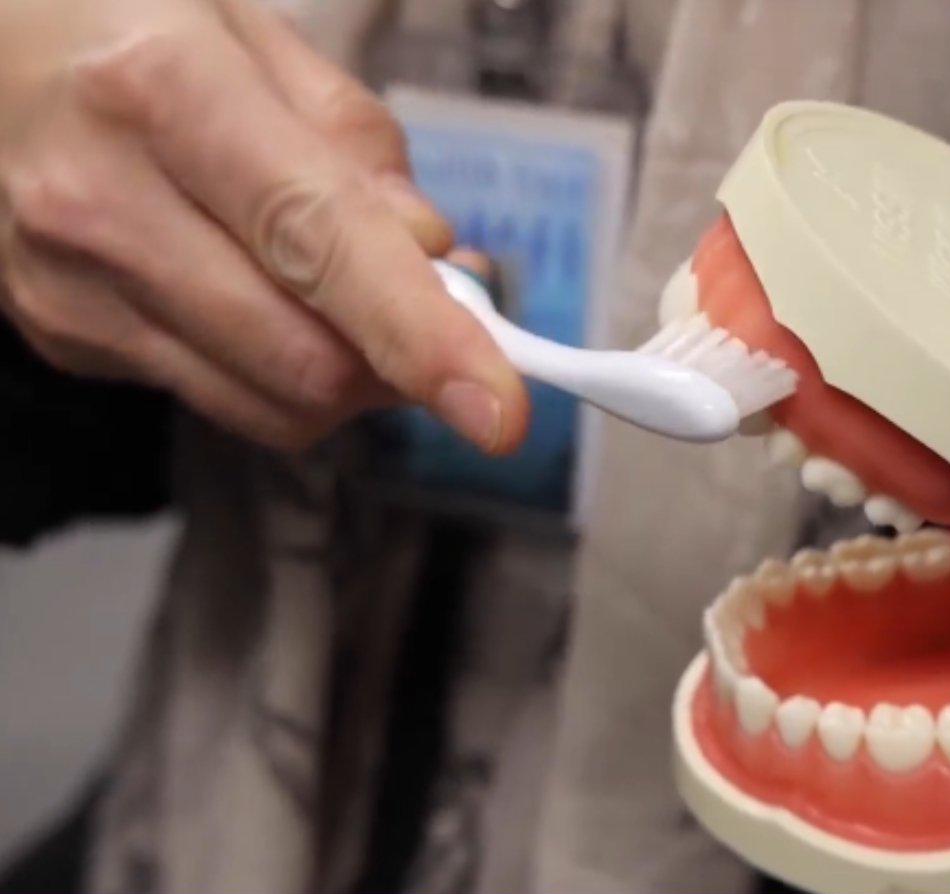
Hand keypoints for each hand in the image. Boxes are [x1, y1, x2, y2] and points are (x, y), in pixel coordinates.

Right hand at [0, 0, 529, 451]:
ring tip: (351, 299)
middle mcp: (98, 200)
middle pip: (304, 358)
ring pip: (268, 401)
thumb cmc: (122, 24)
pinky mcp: (61, 335)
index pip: (320, 245)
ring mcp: (67, 283)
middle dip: (403, 362)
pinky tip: (262, 295)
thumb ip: (355, 143)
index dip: (422, 338)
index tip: (496, 407)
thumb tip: (430, 252)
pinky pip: (216, 395)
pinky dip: (277, 368)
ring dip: (350, 376)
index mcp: (162, 92)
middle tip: (442, 315)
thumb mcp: (251, 30)